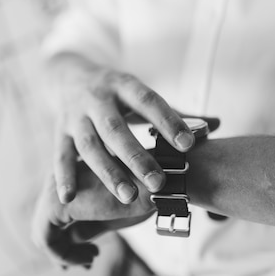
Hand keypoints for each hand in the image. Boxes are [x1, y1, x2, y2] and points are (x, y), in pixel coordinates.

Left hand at [32, 160, 154, 266]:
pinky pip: (46, 239)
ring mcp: (56, 190)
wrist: (158, 185)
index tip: (92, 256)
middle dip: (65, 249)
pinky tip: (90, 257)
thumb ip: (89, 226)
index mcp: (75, 178)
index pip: (60, 215)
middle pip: (49, 224)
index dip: (69, 240)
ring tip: (92, 260)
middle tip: (89, 263)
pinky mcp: (55, 205)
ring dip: (66, 254)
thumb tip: (72, 241)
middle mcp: (62, 180)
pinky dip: (63, 255)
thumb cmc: (143, 196)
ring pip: (44, 232)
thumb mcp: (111, 215)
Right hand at [47, 54, 194, 203]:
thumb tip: (217, 125)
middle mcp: (96, 98)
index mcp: (123, 84)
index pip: (147, 100)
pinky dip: (63, 178)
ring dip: (107, 171)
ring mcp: (75, 116)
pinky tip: (70, 199)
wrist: (67, 77)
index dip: (167, 120)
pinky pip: (59, 156)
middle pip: (115, 128)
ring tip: (127, 196)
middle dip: (136, 156)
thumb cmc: (116, 93)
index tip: (188, 145)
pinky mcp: (58, 132)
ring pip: (89, 145)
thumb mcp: (141, 95)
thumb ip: (176, 113)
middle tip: (158, 181)